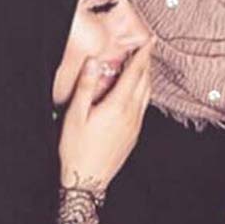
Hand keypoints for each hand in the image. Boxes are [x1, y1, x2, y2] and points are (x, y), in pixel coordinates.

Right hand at [58, 39, 153, 191]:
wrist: (87, 182)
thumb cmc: (77, 149)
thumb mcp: (75, 115)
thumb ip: (86, 85)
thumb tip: (94, 61)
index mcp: (118, 106)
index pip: (135, 73)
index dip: (143, 55)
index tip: (149, 41)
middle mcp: (131, 114)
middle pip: (144, 81)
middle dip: (147, 62)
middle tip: (147, 47)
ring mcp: (135, 125)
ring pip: (147, 94)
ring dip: (147, 77)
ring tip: (144, 65)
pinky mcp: (134, 134)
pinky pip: (144, 106)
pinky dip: (144, 92)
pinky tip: (137, 91)